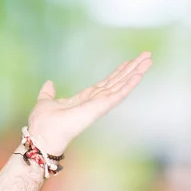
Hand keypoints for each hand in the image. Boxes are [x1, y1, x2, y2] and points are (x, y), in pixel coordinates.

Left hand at [27, 52, 152, 154]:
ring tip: (148, 60)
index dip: (117, 72)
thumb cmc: (43, 123)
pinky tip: (139, 74)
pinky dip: (129, 84)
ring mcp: (99, 104)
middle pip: (117, 82)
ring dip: (135, 72)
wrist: (42, 134)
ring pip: (121, 85)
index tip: (127, 62)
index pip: (105, 83)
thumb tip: (49, 83)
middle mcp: (95, 101)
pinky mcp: (100, 107)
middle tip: (146, 56)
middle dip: (132, 69)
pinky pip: (118, 94)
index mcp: (84, 99)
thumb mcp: (45, 101)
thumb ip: (48, 92)